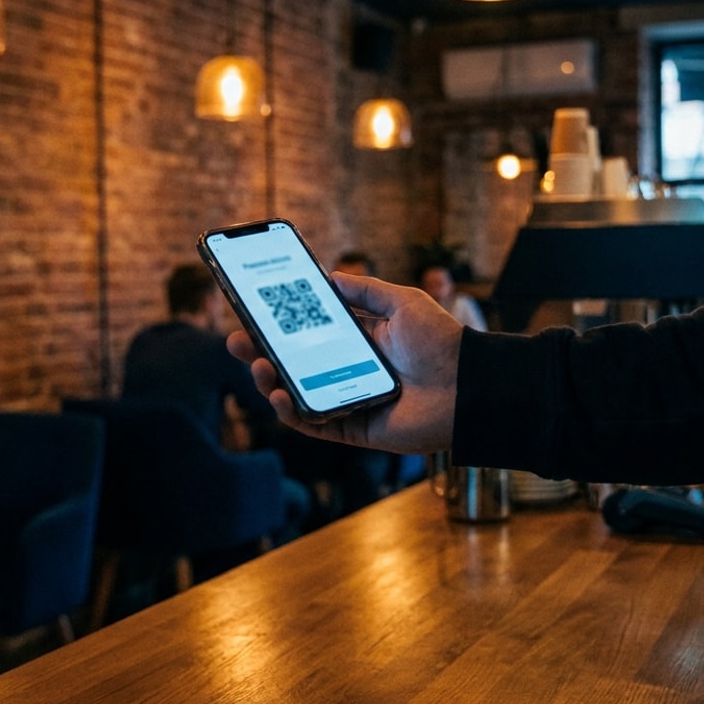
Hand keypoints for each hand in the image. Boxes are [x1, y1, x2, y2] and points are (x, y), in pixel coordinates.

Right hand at [226, 272, 463, 454]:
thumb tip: (328, 276)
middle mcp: (347, 371)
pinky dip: (292, 412)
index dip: (277, 326)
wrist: (468, 385)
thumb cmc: (441, 341)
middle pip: (292, 364)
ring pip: (296, 394)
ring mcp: (347, 400)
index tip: (250, 313)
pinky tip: (278, 396)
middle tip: (235, 341)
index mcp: (357, 342)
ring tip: (257, 366)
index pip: (307, 334)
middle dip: (258, 353)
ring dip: (268, 381)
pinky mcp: (354, 427)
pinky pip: (314, 423)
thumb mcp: (402, 301)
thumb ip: (365, 289)